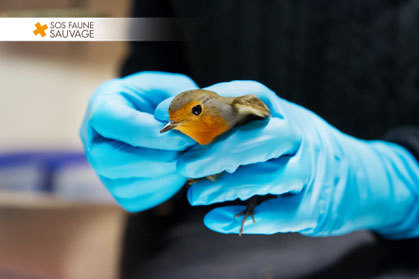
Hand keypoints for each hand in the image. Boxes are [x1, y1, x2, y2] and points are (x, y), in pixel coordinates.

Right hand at [80, 71, 197, 211]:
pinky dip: (162, 189)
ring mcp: (102, 170)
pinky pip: (136, 199)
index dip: (148, 132)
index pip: (112, 122)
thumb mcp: (173, 86)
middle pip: (106, 159)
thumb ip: (175, 100)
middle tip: (186, 151)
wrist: (161, 119)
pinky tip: (178, 171)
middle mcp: (93, 140)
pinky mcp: (118, 190)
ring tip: (187, 159)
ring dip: (163, 175)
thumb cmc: (165, 98)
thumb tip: (169, 121)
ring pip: (122, 185)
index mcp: (101, 106)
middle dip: (153, 159)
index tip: (183, 135)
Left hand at [159, 80, 418, 237]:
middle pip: (260, 138)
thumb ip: (243, 125)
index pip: (251, 96)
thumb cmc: (303, 150)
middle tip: (182, 163)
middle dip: (216, 150)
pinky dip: (242, 220)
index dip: (212, 100)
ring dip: (225, 187)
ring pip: (268, 178)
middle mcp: (302, 138)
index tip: (174, 112)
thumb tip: (188, 123)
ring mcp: (311, 173)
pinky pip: (277, 216)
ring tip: (193, 195)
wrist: (362, 177)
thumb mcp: (280, 126)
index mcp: (287, 113)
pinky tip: (214, 220)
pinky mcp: (314, 208)